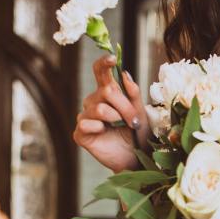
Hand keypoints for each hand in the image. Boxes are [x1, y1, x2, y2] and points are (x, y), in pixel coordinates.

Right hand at [74, 56, 150, 172]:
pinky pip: (87, 123)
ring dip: (116, 118)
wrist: (136, 159)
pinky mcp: (80, 133)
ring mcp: (85, 117)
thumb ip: (133, 93)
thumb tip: (125, 73)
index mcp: (107, 93)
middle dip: (124, 106)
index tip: (112, 59)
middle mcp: (93, 102)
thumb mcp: (140, 111)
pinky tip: (104, 133)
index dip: (104, 64)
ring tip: (122, 127)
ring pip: (99, 108)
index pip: (100, 72)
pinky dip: (100, 128)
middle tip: (134, 120)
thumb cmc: (138, 134)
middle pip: (106, 91)